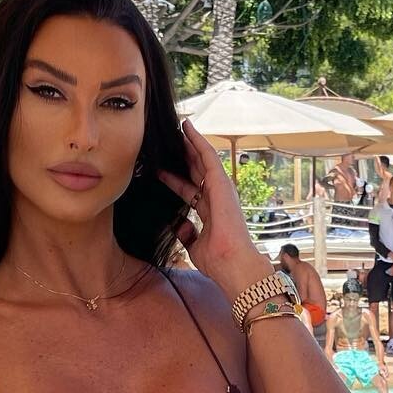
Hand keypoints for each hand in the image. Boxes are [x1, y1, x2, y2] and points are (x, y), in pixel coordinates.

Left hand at [157, 120, 268, 293]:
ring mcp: (221, 188)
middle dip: (182, 156)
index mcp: (211, 212)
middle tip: (168, 141)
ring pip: (201, 159)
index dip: (174, 180)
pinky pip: (207, 155)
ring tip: (176, 126)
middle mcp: (217, 197)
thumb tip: (178, 223)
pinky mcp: (222, 182)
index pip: (189, 190)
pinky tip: (186, 127)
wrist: (232, 265)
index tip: (160, 170)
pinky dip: (197, 140)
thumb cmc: (218, 261)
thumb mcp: (195, 246)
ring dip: (189, 142)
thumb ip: (186, 233)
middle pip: (196, 171)